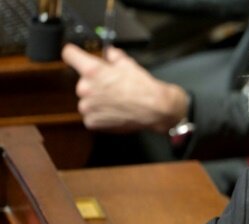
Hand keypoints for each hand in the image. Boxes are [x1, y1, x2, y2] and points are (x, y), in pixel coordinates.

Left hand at [61, 43, 188, 133]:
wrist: (156, 110)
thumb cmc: (144, 88)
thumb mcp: (129, 64)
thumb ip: (113, 56)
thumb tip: (109, 53)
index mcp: (92, 70)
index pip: (69, 54)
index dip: (74, 54)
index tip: (76, 57)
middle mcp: (85, 88)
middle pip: (82, 82)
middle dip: (94, 84)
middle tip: (111, 88)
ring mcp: (87, 107)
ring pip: (86, 100)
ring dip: (97, 101)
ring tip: (115, 102)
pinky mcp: (92, 122)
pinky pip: (91, 116)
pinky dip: (100, 115)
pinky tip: (114, 112)